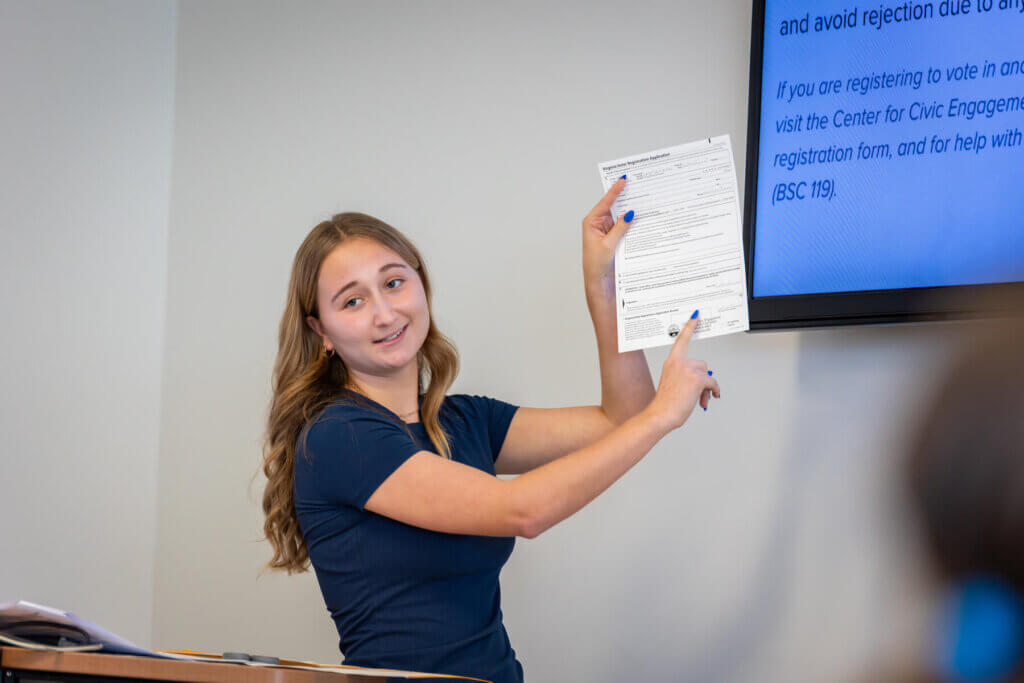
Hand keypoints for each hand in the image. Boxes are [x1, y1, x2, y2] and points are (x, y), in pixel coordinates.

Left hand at [582, 177, 632, 285]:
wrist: (598, 281)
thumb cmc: (596, 264)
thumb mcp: (609, 244)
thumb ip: (620, 228)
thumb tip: (629, 213)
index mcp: (591, 222)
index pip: (605, 202)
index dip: (614, 191)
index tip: (623, 180)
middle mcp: (598, 224)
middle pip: (613, 207)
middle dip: (625, 199)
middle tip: (637, 187)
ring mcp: (607, 230)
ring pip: (620, 217)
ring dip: (630, 213)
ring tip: (642, 202)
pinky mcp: (614, 237)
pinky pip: (624, 227)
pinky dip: (631, 224)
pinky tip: (641, 219)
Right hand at [646, 313, 720, 432]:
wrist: (661, 414)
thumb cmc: (666, 403)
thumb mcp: (674, 384)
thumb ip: (687, 377)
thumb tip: (707, 381)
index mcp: (671, 362)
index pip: (681, 340)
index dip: (689, 327)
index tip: (695, 316)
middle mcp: (679, 362)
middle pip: (701, 363)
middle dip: (703, 378)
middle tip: (699, 393)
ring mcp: (688, 369)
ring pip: (707, 374)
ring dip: (707, 387)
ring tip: (699, 399)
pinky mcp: (697, 378)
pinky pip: (713, 383)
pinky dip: (713, 391)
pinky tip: (707, 399)